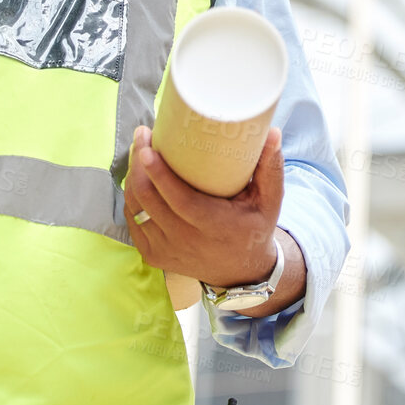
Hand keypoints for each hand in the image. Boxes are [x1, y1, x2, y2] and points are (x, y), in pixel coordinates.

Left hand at [124, 125, 283, 288]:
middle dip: (139, 164)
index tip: (148, 149)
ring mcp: (166, 251)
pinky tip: (136, 176)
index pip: (181, 201)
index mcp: (214, 227)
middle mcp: (186, 242)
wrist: (240, 272)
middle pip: (150, 200)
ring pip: (136, 208)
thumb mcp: (270, 201)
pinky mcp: (153, 255)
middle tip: (143, 134)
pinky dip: (131, 196)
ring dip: (132, 176)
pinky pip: (132, 221)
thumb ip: (271, 168)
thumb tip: (273, 132)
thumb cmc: (255, 227)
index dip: (160, 175)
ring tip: (138, 149)